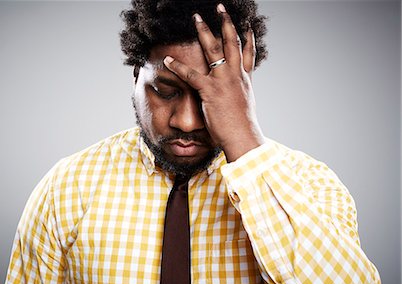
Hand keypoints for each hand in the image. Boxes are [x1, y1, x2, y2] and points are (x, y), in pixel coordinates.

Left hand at [163, 3, 264, 161]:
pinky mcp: (210, 91)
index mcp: (244, 80)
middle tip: (220, 8)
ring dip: (204, 32)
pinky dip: (178, 66)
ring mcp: (223, 81)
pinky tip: (167, 59)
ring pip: (214, 50)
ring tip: (196, 18)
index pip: (248, 53)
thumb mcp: (244, 106)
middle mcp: (236, 76)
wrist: (244, 138)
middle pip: (232, 43)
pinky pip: (191, 75)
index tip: (246, 24)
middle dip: (226, 23)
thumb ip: (238, 95)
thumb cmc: (242, 127)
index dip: (247, 37)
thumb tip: (235, 97)